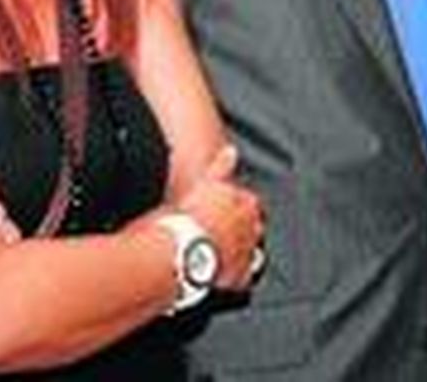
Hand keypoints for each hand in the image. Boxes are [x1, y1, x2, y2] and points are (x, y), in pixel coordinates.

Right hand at [175, 144, 264, 290]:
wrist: (172, 251)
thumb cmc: (182, 217)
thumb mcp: (203, 183)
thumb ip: (221, 166)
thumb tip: (232, 151)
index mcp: (244, 202)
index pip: (249, 202)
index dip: (233, 208)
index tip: (219, 212)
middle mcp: (251, 227)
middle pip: (254, 226)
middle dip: (239, 229)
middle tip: (215, 232)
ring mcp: (247, 252)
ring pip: (251, 249)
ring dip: (238, 250)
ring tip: (216, 252)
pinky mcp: (240, 275)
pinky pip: (244, 275)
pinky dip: (234, 274)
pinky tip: (220, 273)